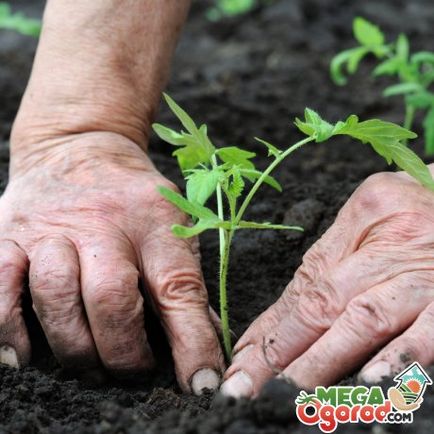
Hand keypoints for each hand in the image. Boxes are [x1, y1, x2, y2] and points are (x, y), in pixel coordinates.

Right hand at [0, 133, 223, 393]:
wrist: (80, 148)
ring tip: (91, 367)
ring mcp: (50, 227)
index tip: (202, 385)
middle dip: (124, 352)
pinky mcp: (8, 234)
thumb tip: (205, 344)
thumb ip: (184, 282)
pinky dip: (9, 330)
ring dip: (75, 348)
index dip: (193, 342)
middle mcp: (102, 222)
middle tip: (134, 372)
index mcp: (154, 220)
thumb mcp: (172, 224)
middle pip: (111, 298)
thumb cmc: (133, 199)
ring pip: (56, 297)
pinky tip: (25, 355)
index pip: (179, 287)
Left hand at [221, 170, 433, 396]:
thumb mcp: (365, 217)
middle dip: (284, 352)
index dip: (272, 328)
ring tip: (292, 392)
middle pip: (325, 304)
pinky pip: (429, 329)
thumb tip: (276, 321)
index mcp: (359, 221)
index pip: (306, 285)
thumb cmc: (411, 207)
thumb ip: (325, 264)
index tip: (243, 360)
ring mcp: (423, 275)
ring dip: (325, 360)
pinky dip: (400, 356)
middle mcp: (387, 249)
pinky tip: (372, 381)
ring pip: (365, 320)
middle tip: (249, 386)